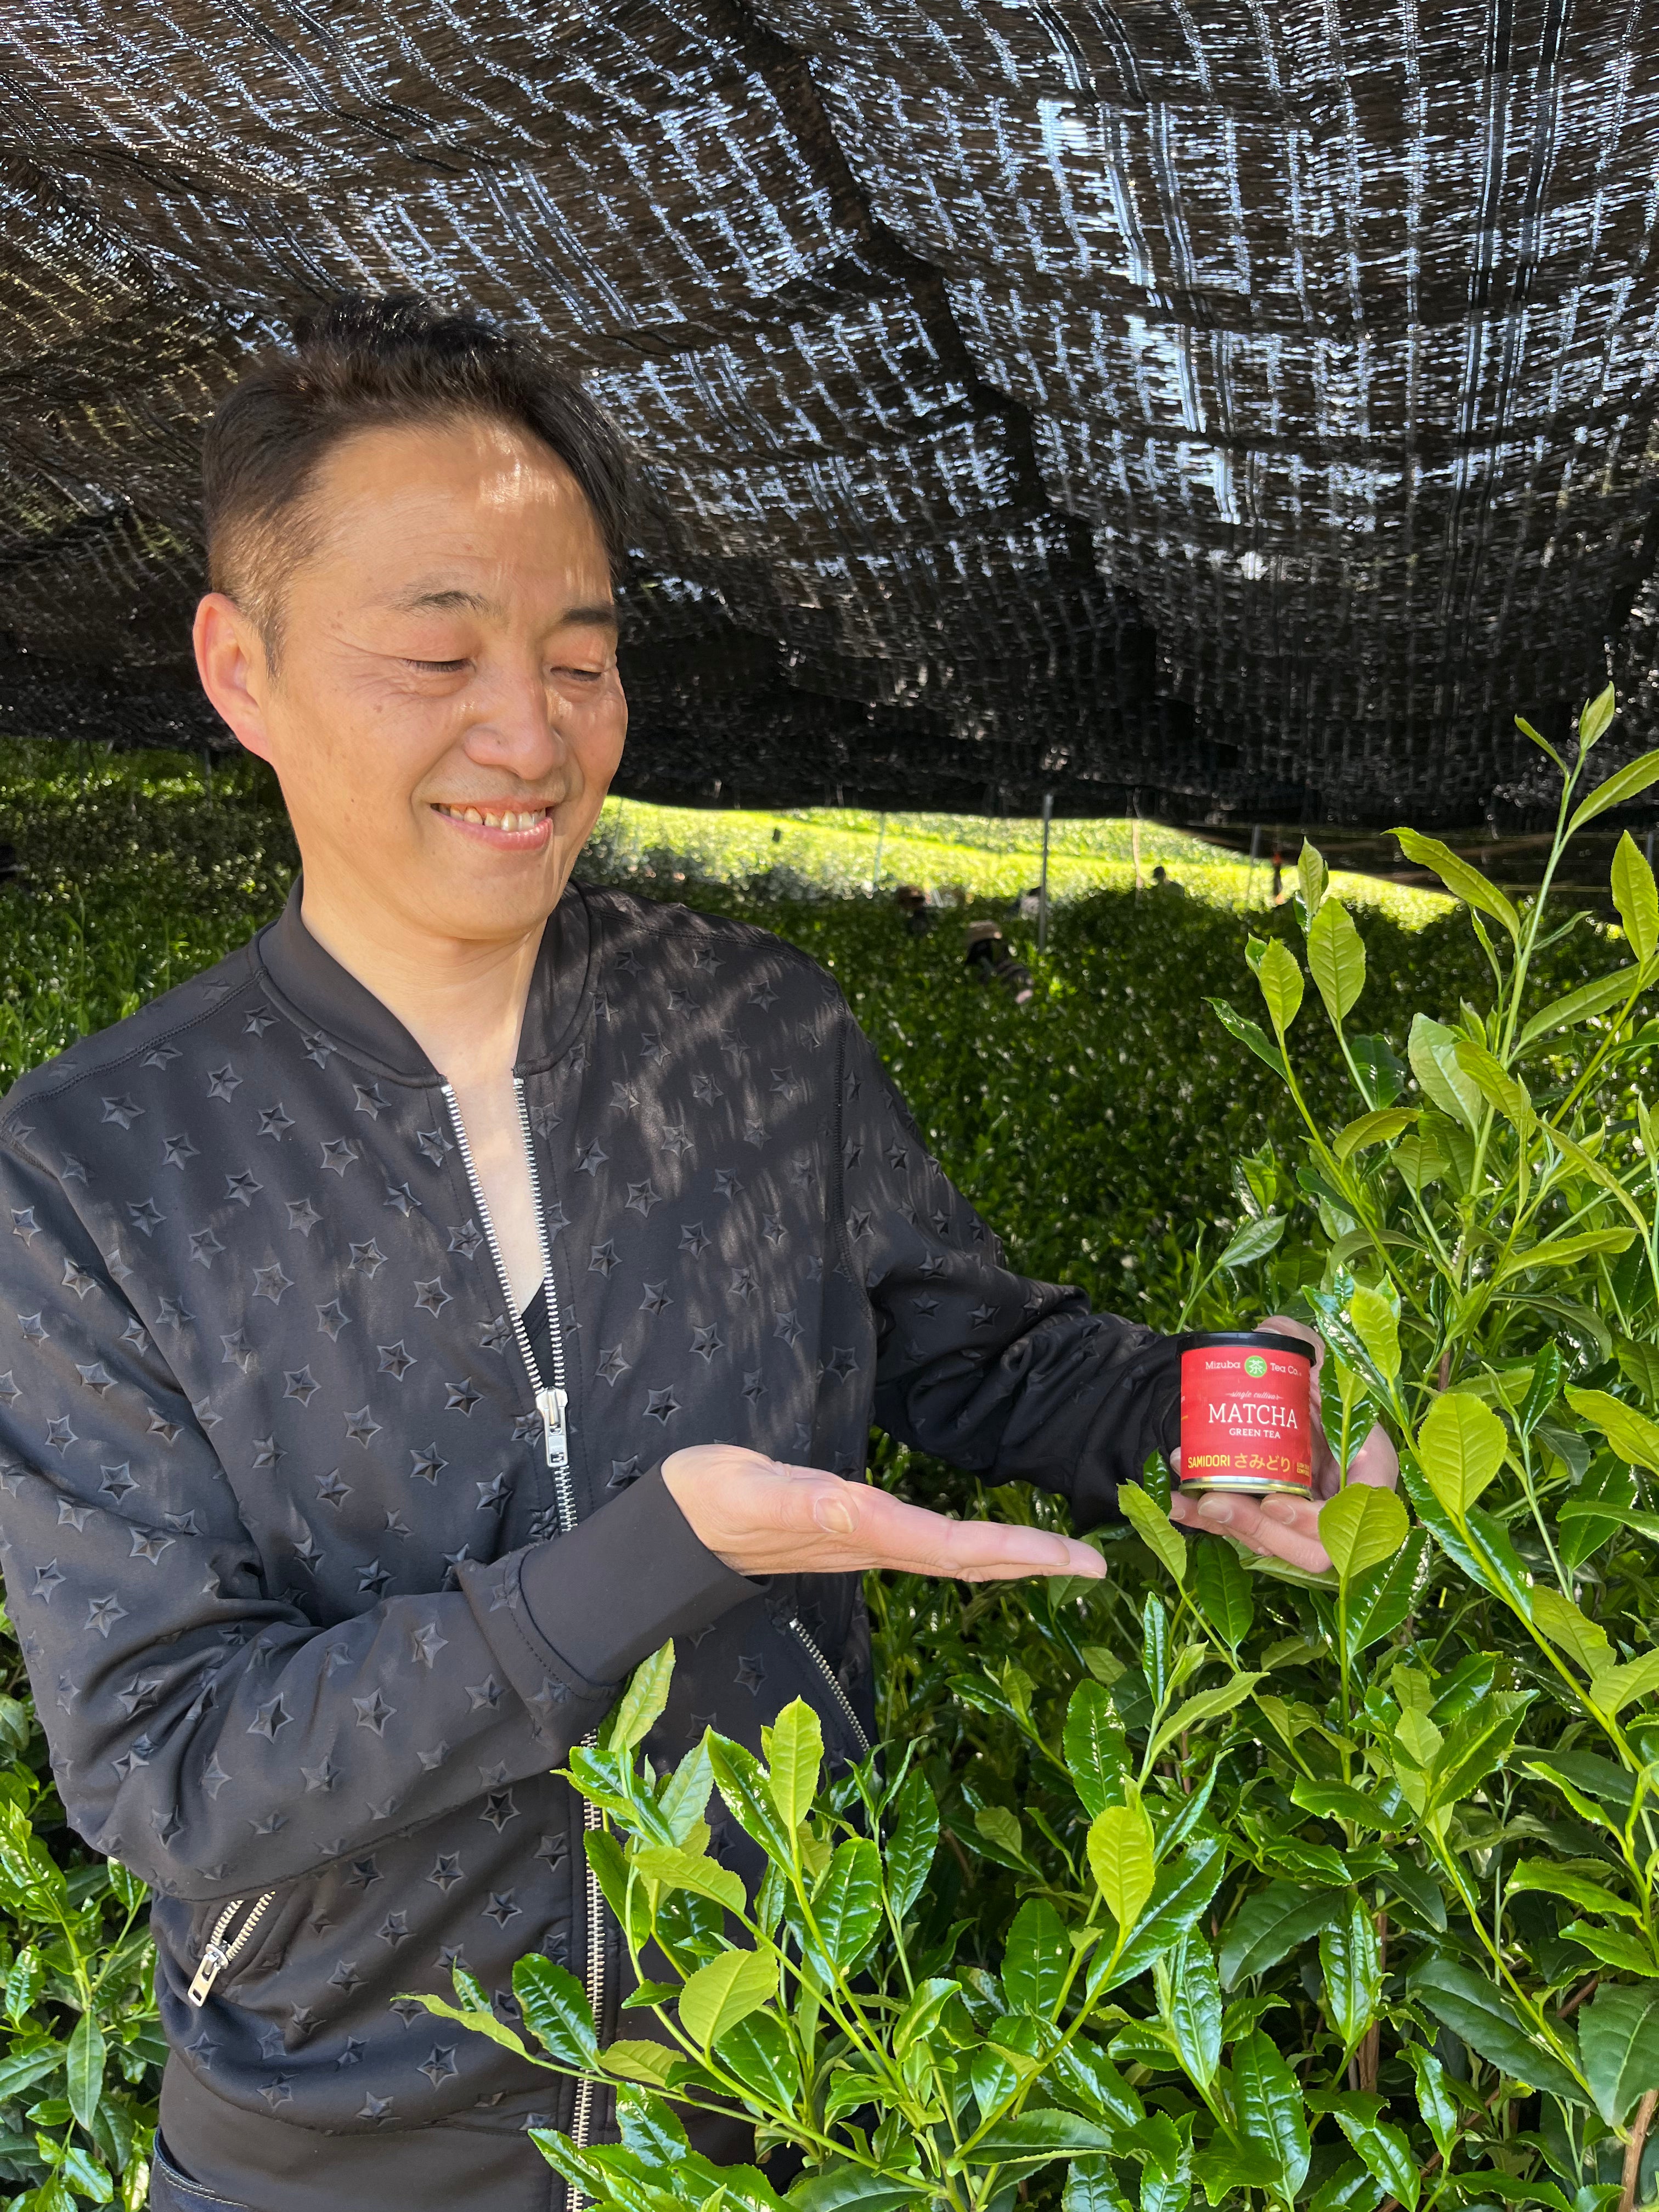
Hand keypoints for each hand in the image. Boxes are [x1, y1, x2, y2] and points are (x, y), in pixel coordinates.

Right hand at [661, 1443, 1104, 1582]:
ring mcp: (863, 1544)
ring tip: (1062, 1557)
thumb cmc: (711, 1498)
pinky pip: (928, 1545)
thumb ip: (800, 1503)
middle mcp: (871, 1544)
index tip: (1078, 1559)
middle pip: (966, 1559)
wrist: (673, 1524)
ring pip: (951, 1556)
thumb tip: (853, 1508)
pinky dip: (971, 1546)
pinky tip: (987, 1548)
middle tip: (1098, 1564)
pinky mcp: (850, 1531)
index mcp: (860, 1531)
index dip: (1019, 1552)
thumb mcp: (751, 1492)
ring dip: (1009, 1557)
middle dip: (1034, 1561)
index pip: (954, 1546)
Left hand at [1167, 1314, 1399, 1575]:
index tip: (1274, 1500)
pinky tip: (1176, 1503)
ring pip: (1274, 1546)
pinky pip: (1241, 1531)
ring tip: (1192, 1497)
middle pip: (1314, 1546)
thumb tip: (1270, 1332)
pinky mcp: (1267, 1516)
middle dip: (1262, 1530)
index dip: (1321, 1518)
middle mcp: (1340, 1499)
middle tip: (1217, 1502)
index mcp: (1369, 1463)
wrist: (1279, 1381)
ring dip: (1229, 1527)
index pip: (1362, 1510)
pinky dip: (1207, 1522)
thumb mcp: (1311, 1351)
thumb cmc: (1307, 1370)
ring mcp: (1304, 1514)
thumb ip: (1298, 1340)